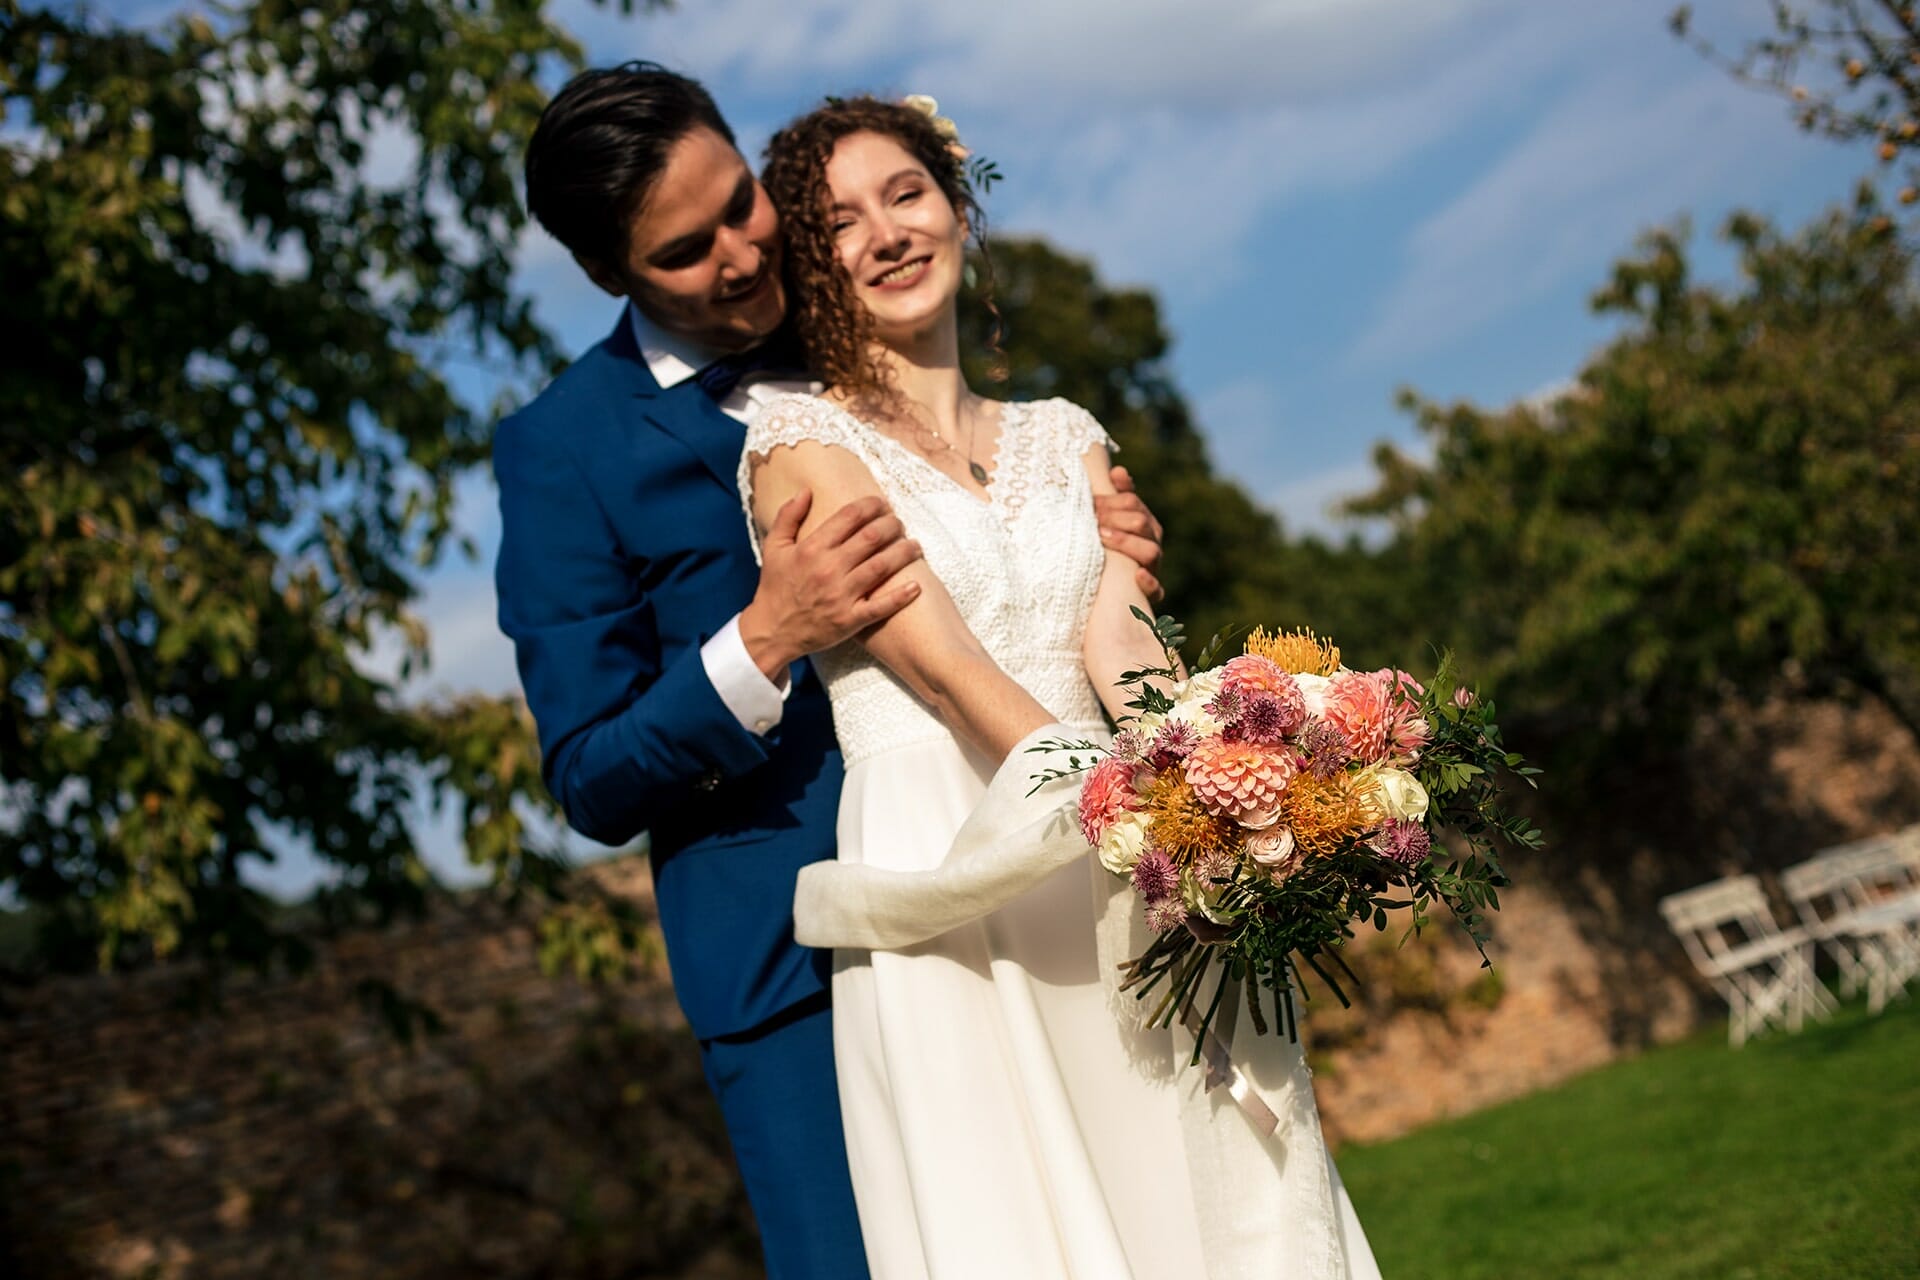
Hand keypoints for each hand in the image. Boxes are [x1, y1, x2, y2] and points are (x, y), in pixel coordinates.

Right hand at [738, 490, 923, 679]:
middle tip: (900, 524)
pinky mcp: (849, 621)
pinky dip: (900, 596)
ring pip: (882, 567)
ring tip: (915, 546)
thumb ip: (788, 516)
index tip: (883, 504)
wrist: (771, 632)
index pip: (850, 516)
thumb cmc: (775, 587)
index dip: (872, 505)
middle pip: (872, 537)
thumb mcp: (773, 548)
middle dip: (893, 525)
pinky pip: (881, 607)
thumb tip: (806, 491)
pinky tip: (917, 585)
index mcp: (811, 548)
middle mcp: (828, 569)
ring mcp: (840, 596)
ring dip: (904, 553)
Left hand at [1094, 466, 1165, 603]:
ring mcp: (1153, 568)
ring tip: (1102, 536)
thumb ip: (1114, 497)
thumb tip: (1118, 471)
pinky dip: (1149, 582)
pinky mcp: (1151, 594)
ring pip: (1151, 551)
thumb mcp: (1111, 523)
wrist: (1114, 593)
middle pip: (1142, 523)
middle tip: (1092, 520)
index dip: (1110, 500)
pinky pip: (1157, 590)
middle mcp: (1151, 542)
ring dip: (1126, 542)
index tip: (1089, 502)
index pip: (1132, 503)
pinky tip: (1138, 575)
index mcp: (1143, 523)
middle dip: (1115, 518)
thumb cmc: (1110, 550)